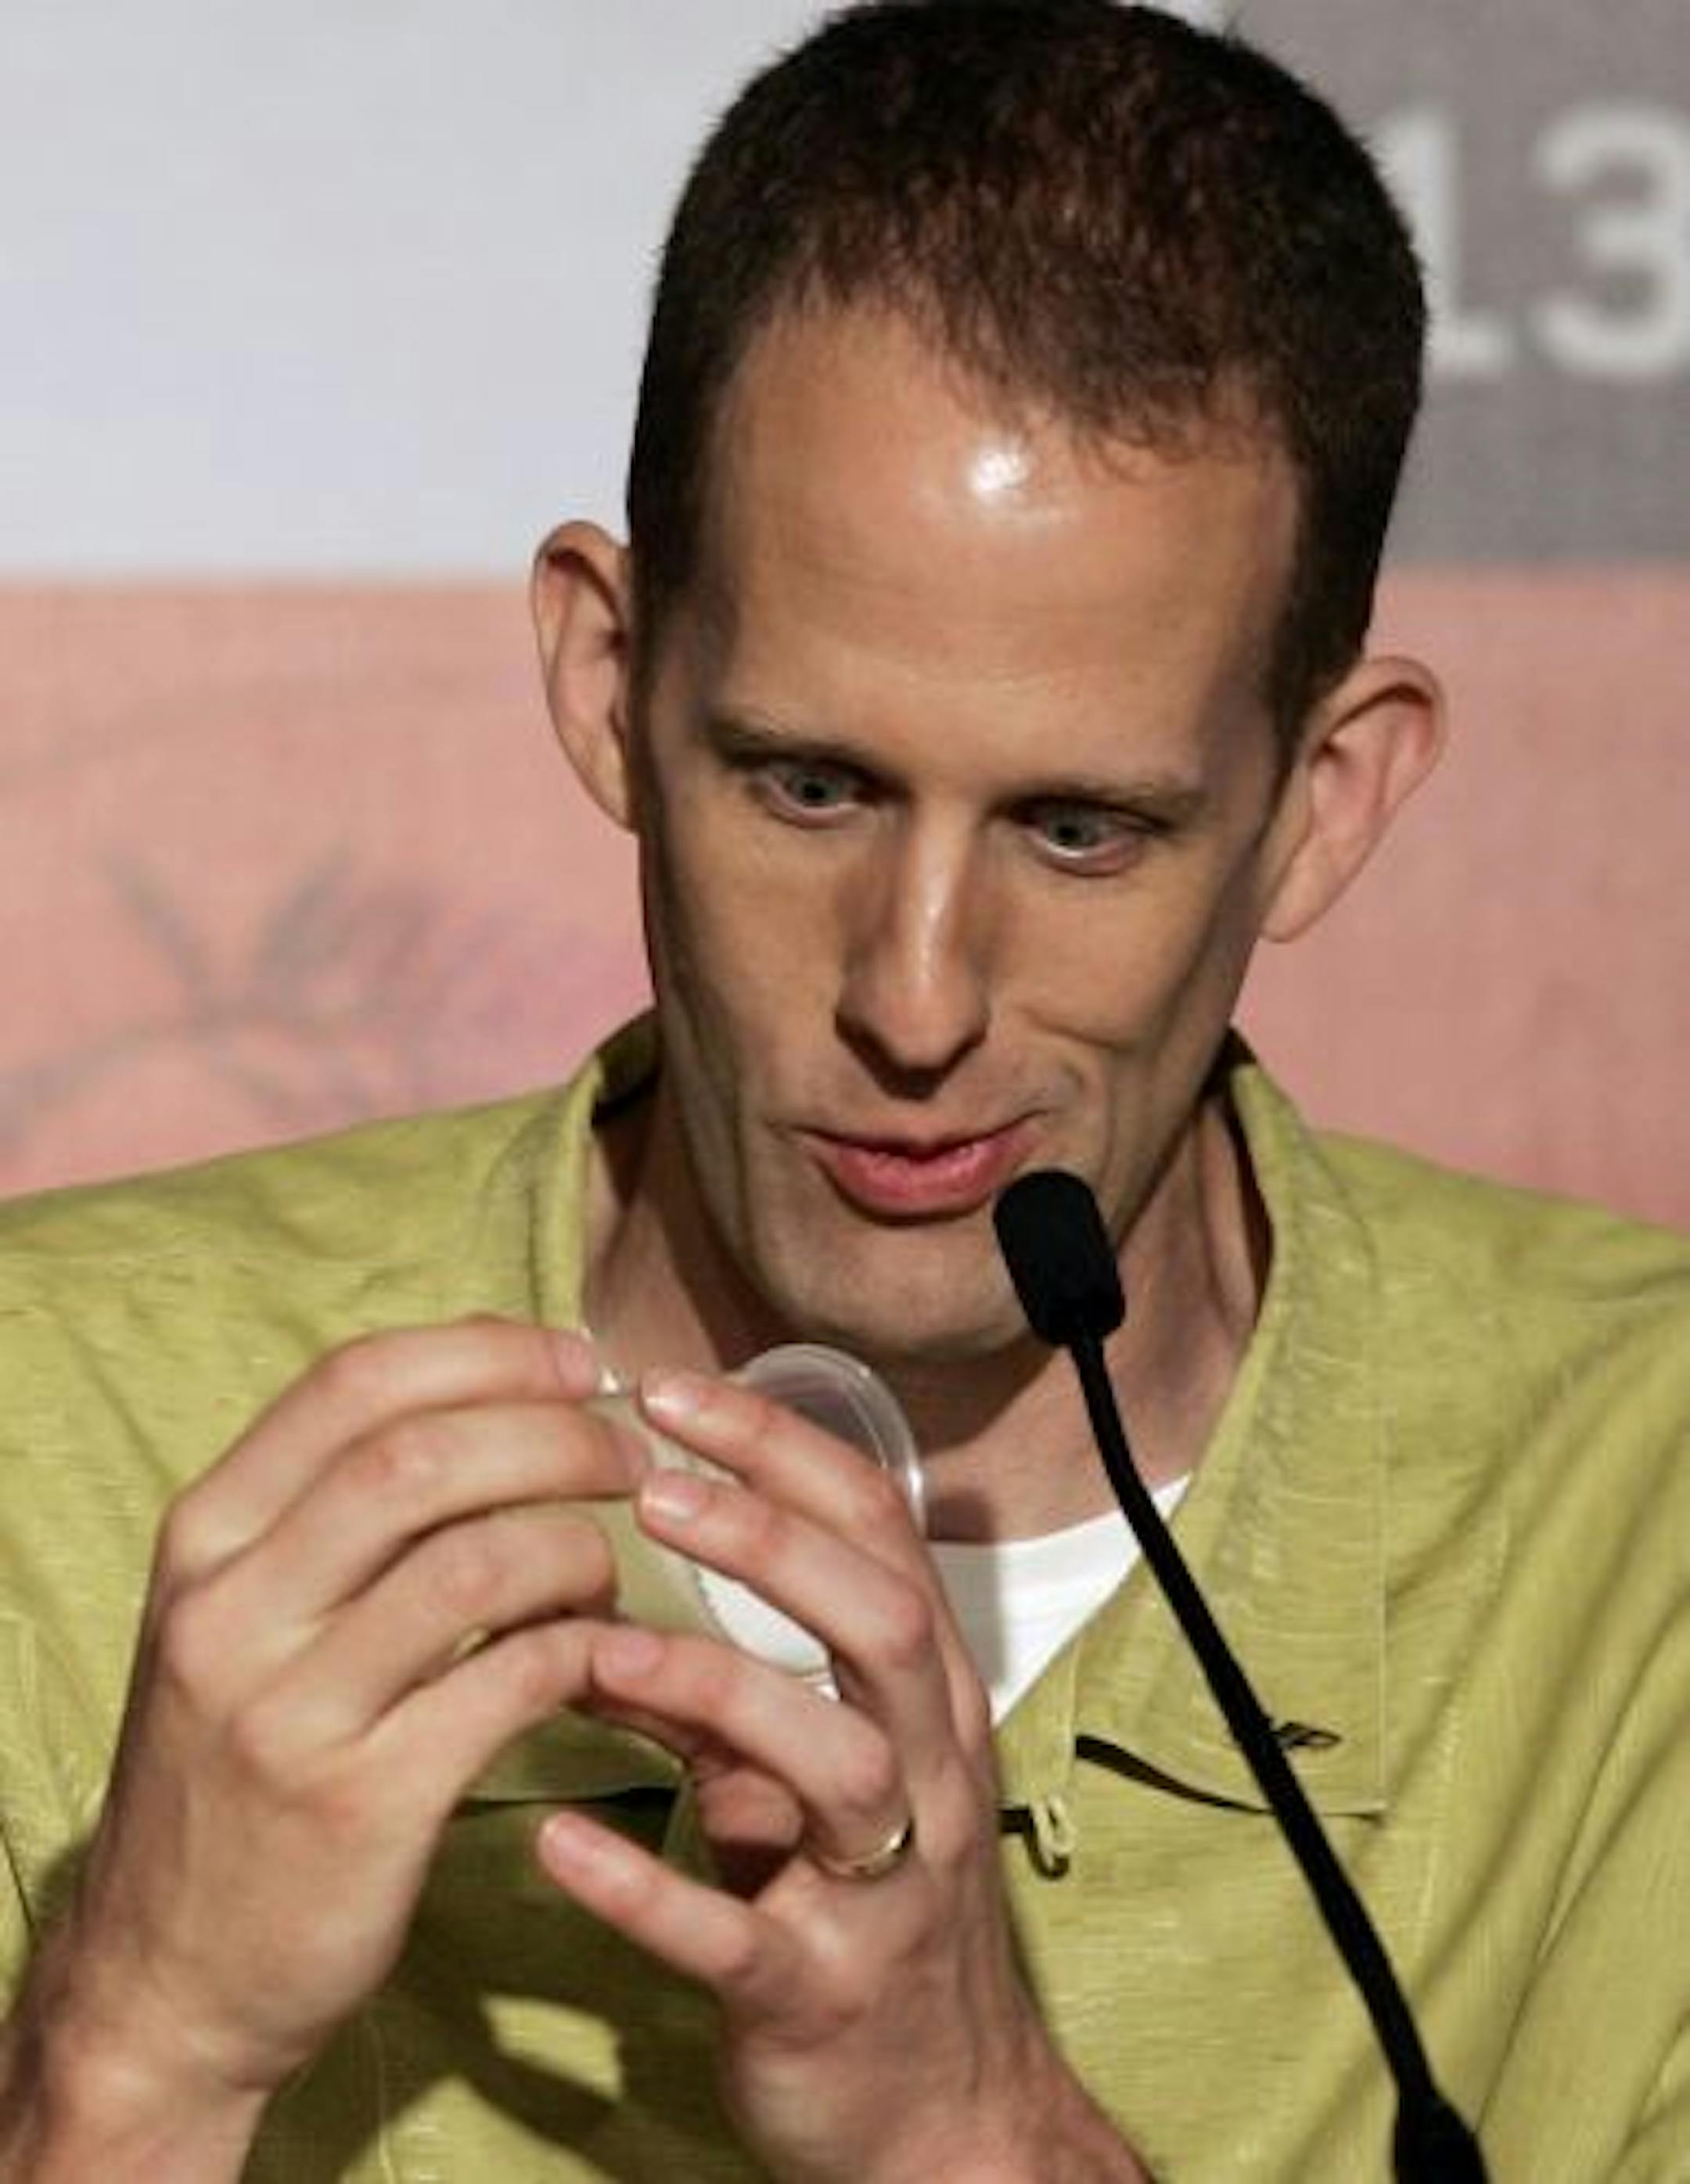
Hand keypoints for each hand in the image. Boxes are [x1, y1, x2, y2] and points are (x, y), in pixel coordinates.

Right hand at [21, 1318, 639, 2147]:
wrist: (165, 1983)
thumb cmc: (237, 1771)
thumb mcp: (243, 1619)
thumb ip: (335, 1512)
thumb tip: (499, 1393)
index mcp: (205, 1536)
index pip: (355, 1381)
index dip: (487, 1351)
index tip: (576, 1360)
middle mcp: (232, 1608)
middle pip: (423, 1456)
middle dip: (554, 1434)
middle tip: (631, 1453)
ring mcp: (290, 1710)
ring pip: (478, 1562)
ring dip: (580, 1544)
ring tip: (613, 1564)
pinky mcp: (363, 1804)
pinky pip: (511, 1682)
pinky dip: (583, 1649)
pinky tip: (605, 1655)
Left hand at [537, 1368, 1144, 2183]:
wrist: (936, 2107)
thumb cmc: (859, 1896)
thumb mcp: (810, 1771)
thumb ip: (729, 1682)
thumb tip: (595, 1595)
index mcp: (924, 1694)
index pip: (875, 1530)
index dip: (782, 1451)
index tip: (671, 1389)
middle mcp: (927, 1769)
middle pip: (883, 1619)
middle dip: (770, 1539)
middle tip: (648, 1477)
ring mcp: (886, 1883)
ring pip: (836, 1763)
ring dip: (719, 1691)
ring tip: (603, 1648)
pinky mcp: (825, 1993)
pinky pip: (737, 1934)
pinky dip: (646, 1886)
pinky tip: (558, 1839)